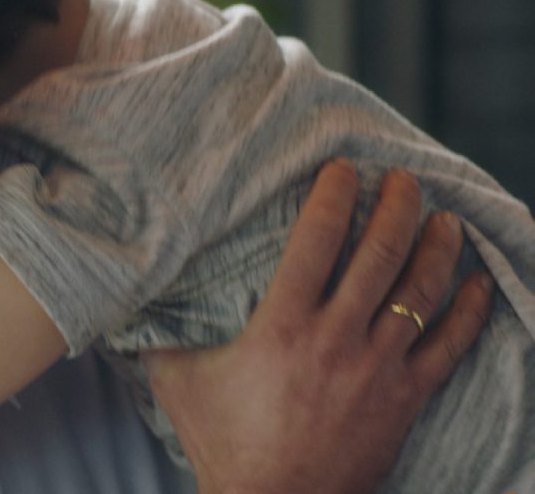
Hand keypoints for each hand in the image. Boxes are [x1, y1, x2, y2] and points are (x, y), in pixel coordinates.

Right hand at [142, 161, 492, 493]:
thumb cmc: (221, 440)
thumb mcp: (176, 378)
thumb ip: (158, 331)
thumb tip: (128, 293)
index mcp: (281, 326)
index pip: (316, 241)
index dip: (334, 196)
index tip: (345, 168)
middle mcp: (335, 339)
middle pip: (378, 256)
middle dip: (397, 209)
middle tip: (404, 180)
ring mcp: (376, 370)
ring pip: (418, 295)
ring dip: (436, 249)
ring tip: (444, 218)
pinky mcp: (403, 400)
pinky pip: (448, 349)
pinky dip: (470, 313)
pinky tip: (480, 284)